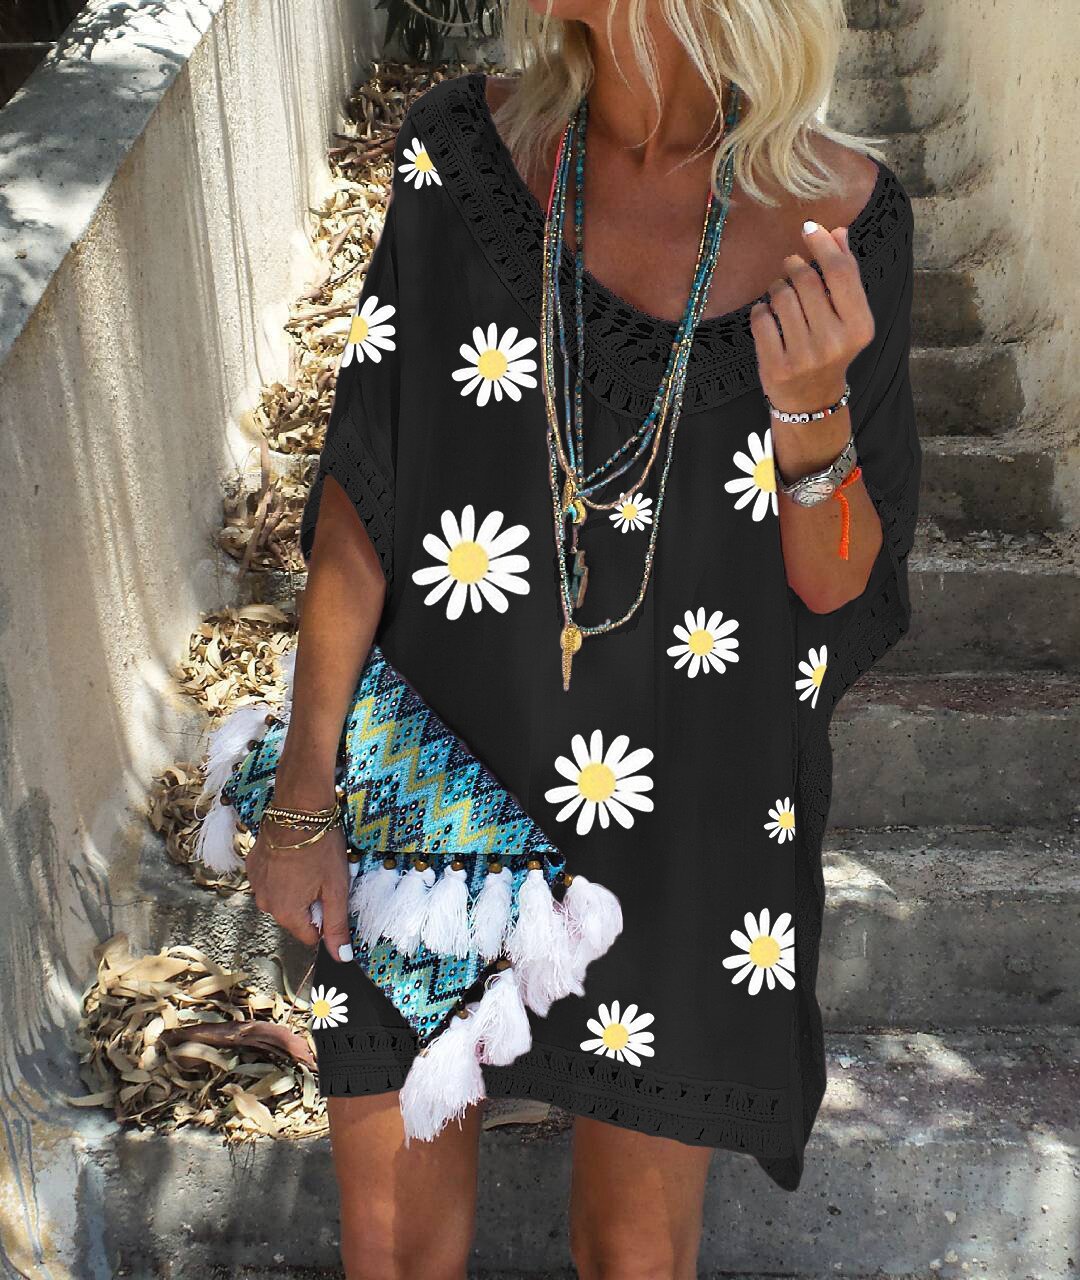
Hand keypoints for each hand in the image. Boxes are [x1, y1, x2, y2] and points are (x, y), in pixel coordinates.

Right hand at [247, 819, 352, 960]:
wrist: (297, 809)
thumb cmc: (320, 847)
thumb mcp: (336, 888)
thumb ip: (337, 925)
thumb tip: (341, 957)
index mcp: (286, 913)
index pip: (310, 935)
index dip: (325, 919)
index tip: (330, 895)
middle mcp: (265, 903)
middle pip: (295, 916)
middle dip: (310, 902)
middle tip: (322, 876)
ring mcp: (256, 884)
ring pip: (282, 898)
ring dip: (296, 887)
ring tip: (308, 863)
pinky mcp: (252, 865)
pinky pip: (271, 880)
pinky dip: (282, 873)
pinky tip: (293, 854)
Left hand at [749, 221, 875, 414]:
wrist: (811, 400)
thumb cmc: (830, 348)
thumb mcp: (847, 316)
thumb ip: (845, 275)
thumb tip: (838, 231)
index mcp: (860, 326)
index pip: (840, 272)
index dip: (822, 243)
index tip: (809, 227)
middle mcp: (835, 341)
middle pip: (807, 279)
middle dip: (795, 267)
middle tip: (791, 269)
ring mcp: (806, 356)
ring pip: (781, 296)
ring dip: (776, 288)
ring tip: (780, 296)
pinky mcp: (778, 366)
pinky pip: (761, 319)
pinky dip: (760, 311)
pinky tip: (767, 316)